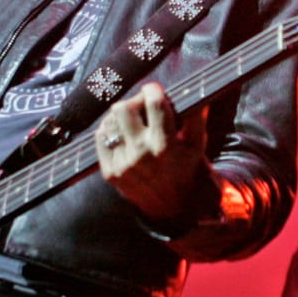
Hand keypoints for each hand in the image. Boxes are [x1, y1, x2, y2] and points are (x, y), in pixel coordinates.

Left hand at [95, 82, 211, 220]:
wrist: (174, 208)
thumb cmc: (187, 169)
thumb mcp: (197, 143)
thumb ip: (196, 114)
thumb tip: (193, 88)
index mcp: (165, 145)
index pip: (154, 104)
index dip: (153, 90)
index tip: (154, 90)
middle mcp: (141, 155)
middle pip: (123, 108)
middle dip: (134, 102)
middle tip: (142, 106)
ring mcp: (122, 165)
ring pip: (109, 121)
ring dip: (121, 116)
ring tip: (133, 121)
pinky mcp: (110, 173)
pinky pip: (100, 138)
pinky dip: (109, 131)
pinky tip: (122, 134)